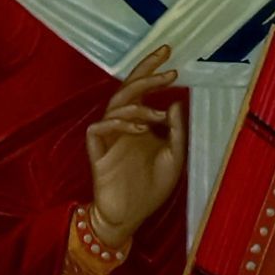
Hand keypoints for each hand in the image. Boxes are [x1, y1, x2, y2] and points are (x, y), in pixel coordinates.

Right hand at [86, 45, 185, 247]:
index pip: (143, 89)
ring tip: (160, 117)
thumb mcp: (174, 158)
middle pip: (128, 89)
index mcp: (140, 123)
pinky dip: (120, 123)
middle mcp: (123, 125)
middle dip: (146, 73)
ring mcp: (109, 136)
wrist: (131, 217)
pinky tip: (140, 130)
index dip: (153, 71)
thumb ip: (176, 131)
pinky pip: (101, 127)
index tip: (170, 56)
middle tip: (166, 64)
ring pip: (116, 106)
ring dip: (140, 106)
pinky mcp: (96, 150)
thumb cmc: (152, 188)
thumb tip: (177, 102)